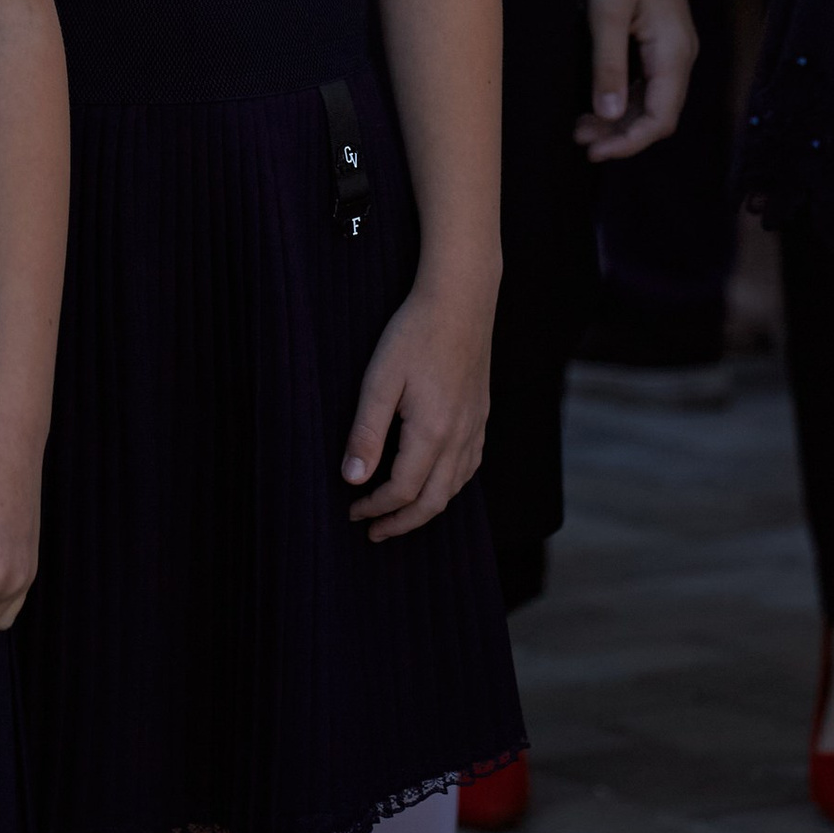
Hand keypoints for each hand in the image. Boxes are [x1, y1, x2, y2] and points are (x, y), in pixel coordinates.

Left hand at [342, 286, 490, 540]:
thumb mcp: (379, 381)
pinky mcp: (482, 415)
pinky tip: (434, 482)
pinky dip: (449, 486)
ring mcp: (476, 427)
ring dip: (426, 508)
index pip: (403, 491)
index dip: (375, 507)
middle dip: (402, 523)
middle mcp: (460, 437)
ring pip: (455, 488)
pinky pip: (470, 467)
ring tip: (399, 514)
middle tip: (373, 532)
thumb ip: (366, 432)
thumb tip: (351, 478)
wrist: (460, 300)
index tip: (351, 510)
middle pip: (433, 501)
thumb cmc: (413, 334)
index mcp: (433, 433)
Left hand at [574, 0, 696, 160]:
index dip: (629, 142)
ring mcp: (672, 53)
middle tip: (578, 138)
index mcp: (674, 54)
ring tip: (580, 127)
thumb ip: (608, 66)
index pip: (661, 118)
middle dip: (619, 134)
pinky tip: (595, 106)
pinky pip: (646, 86)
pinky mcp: (659, 46)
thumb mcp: (607, 16)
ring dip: (618, 120)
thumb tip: (608, 114)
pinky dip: (621, 100)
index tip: (594, 151)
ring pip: (650, 102)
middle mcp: (680, 58)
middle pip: (657, 115)